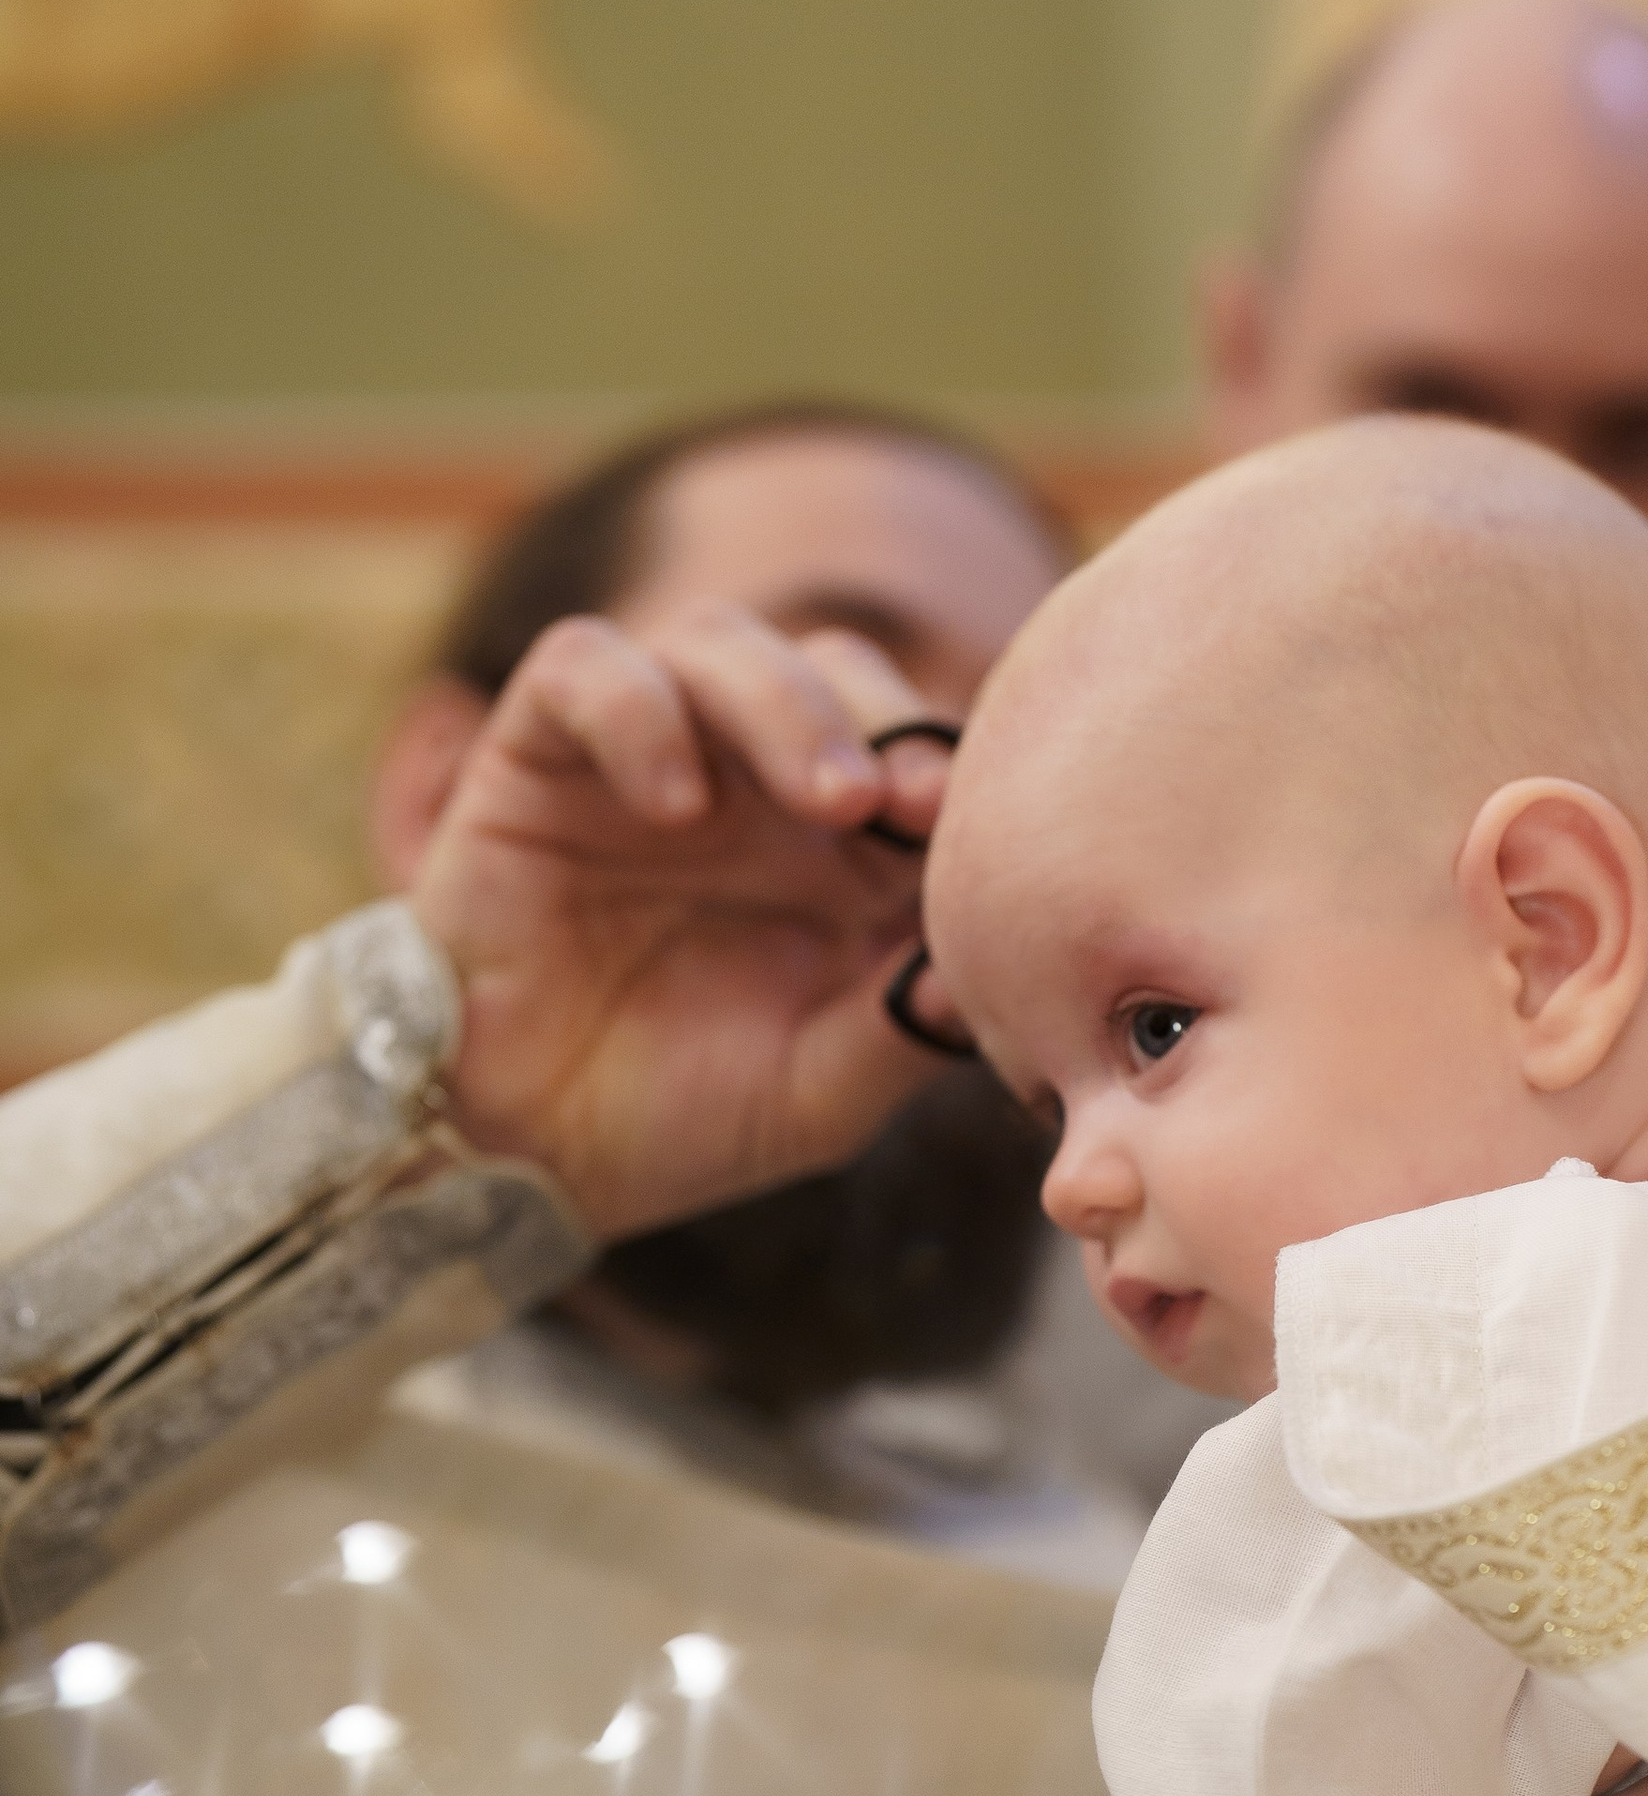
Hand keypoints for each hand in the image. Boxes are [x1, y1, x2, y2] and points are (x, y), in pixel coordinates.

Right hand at [412, 604, 968, 1237]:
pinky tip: (675, 803)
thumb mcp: (819, 1095)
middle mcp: (754, 780)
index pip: (916, 745)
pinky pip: (583, 666)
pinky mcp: (541, 750)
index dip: (949, 761)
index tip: (965, 821)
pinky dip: (634, 709)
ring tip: (829, 801)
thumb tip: (974, 976)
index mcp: (846, 845)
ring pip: (719, 643)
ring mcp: (652, 753)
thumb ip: (901, 1033)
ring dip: (784, 702)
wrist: (524, 1153)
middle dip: (884, 720)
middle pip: (837, 669)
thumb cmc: (689, 1117)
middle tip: (909, 804)